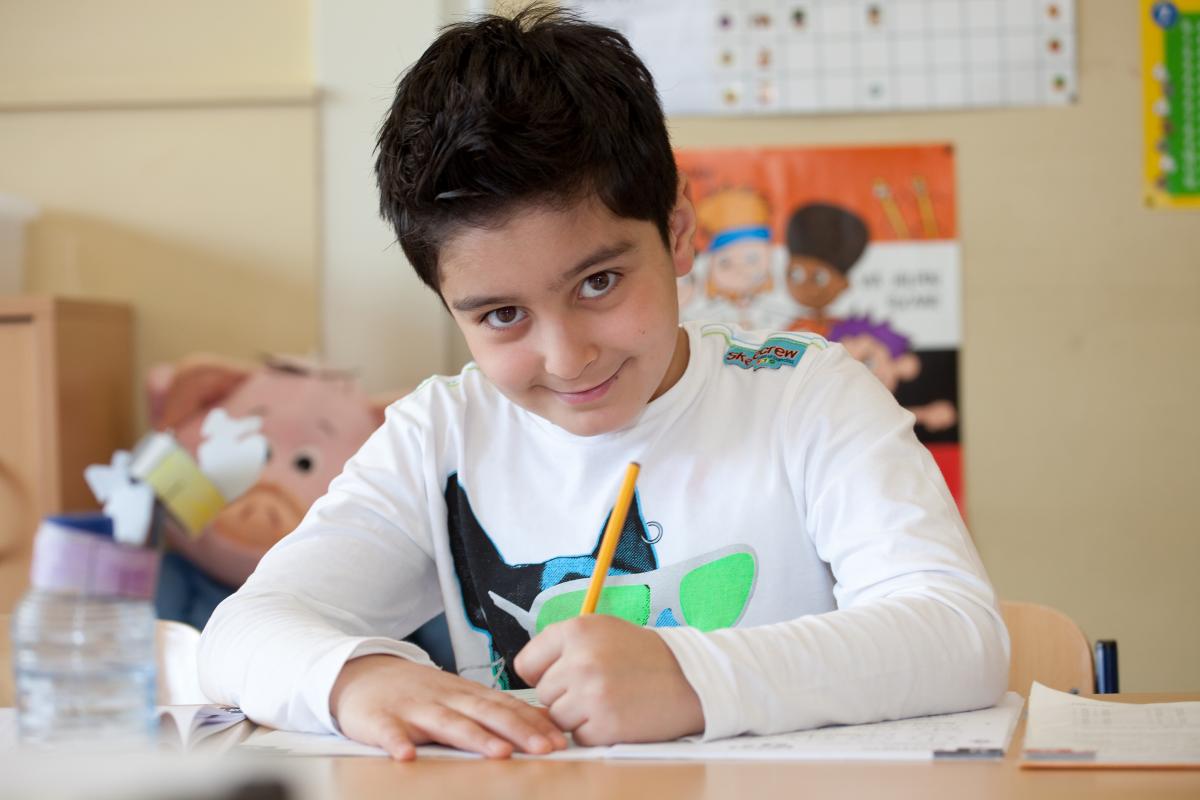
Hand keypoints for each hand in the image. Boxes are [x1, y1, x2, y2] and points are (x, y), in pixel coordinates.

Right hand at [329, 654, 567, 759]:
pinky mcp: (379, 719)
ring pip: (446, 723)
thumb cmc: (418, 692)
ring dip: (474, 738)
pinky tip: (406, 756)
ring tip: (499, 753)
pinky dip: (396, 742)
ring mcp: (412, 708)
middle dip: (518, 731)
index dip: (533, 723)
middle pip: (485, 714)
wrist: (362, 672)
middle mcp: (444, 699)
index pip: (506, 707)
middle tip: (545, 748)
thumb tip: (538, 727)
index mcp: (465, 694)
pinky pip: (388, 732)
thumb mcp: (457, 696)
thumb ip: (490, 710)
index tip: (560, 740)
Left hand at [513, 615, 704, 745]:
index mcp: (576, 630)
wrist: (690, 678)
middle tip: (597, 687)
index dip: (542, 673)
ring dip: (577, 716)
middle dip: (564, 695)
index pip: (526, 663)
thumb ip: (563, 644)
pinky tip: (617, 714)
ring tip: (608, 699)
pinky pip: (579, 736)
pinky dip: (594, 732)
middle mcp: (580, 660)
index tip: (561, 676)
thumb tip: (526, 673)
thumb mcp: (602, 629)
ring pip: (557, 717)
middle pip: (543, 694)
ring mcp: (591, 695)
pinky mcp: (604, 726)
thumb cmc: (643, 655)